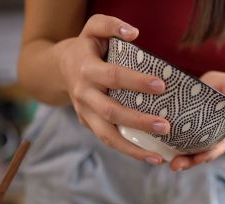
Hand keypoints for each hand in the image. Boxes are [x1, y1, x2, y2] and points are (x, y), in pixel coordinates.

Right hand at [59, 14, 169, 164]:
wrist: (59, 68)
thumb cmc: (87, 46)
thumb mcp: (93, 27)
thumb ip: (111, 25)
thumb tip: (134, 33)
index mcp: (86, 69)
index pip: (113, 76)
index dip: (135, 81)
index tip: (161, 85)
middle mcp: (84, 93)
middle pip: (111, 111)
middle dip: (138, 120)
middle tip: (165, 126)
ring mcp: (84, 113)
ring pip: (107, 135)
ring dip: (133, 148)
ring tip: (158, 158)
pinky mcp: (88, 124)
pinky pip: (108, 141)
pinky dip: (129, 151)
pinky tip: (150, 157)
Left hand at [169, 71, 224, 171]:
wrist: (204, 88)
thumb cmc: (219, 86)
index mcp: (222, 130)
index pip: (217, 146)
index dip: (210, 153)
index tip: (201, 158)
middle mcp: (207, 138)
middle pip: (200, 154)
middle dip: (189, 161)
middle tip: (176, 165)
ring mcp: (192, 138)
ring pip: (186, 154)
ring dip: (178, 161)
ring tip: (169, 164)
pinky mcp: (178, 134)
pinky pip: (172, 147)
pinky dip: (166, 152)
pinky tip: (159, 155)